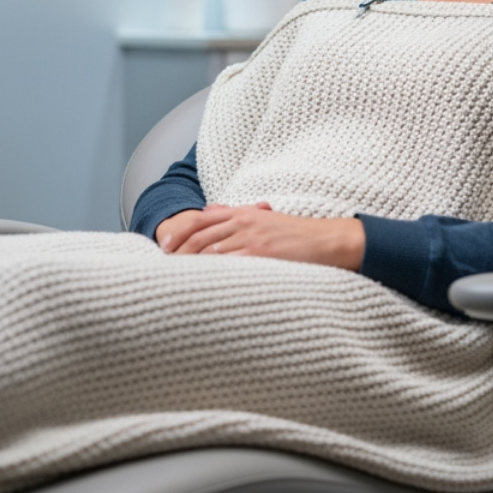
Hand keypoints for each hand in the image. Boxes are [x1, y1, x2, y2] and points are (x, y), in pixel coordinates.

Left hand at [157, 203, 364, 270]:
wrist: (328, 241)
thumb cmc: (298, 235)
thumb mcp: (265, 219)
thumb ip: (235, 215)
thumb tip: (210, 210)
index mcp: (243, 213)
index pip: (201, 219)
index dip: (179, 232)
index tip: (165, 246)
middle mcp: (244, 222)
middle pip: (200, 235)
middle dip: (179, 251)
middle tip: (164, 266)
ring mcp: (252, 238)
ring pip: (211, 250)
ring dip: (191, 265)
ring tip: (176, 278)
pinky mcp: (262, 255)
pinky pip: (230, 264)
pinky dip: (213, 273)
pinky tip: (202, 283)